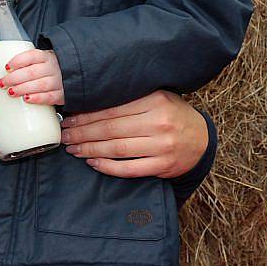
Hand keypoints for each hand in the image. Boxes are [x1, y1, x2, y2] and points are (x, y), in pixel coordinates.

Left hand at [0, 48, 63, 106]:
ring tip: (11, 92)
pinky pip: (49, 97)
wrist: (67, 77)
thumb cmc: (46, 69)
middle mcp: (52, 67)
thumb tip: (0, 69)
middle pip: (32, 72)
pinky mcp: (61, 94)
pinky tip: (27, 99)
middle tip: (2, 83)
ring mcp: (58, 81)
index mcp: (45, 56)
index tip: (6, 67)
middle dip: (14, 78)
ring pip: (40, 85)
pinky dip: (37, 98)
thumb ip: (24, 63)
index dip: (18, 61)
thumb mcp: (39, 61)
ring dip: (23, 89)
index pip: (32, 56)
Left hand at [60, 90, 207, 177]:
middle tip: (64, 135)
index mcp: (155, 100)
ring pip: (116, 149)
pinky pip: (128, 168)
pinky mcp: (163, 166)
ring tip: (72, 149)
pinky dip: (107, 167)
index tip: (69, 118)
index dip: (86, 115)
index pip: (111, 109)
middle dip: (82, 133)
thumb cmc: (172, 115)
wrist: (202, 139)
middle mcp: (159, 122)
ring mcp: (162, 146)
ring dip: (89, 150)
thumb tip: (90, 100)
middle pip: (110, 129)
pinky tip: (92, 162)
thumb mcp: (157, 97)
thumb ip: (130, 97)